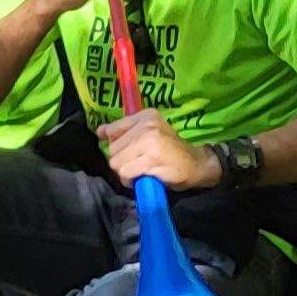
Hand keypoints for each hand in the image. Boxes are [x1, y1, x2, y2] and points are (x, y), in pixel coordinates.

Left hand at [98, 109, 215, 189]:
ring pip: (117, 163)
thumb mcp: (150, 133)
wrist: (196, 164)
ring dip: (126, 172)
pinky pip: (126, 173)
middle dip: (122, 161)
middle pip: (113, 150)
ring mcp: (150, 141)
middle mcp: (147, 125)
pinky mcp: (151, 159)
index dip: (115, 144)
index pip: (113, 130)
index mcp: (147, 116)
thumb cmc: (170, 150)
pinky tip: (144, 176)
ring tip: (141, 170)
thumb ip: (125, 131)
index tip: (127, 150)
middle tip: (139, 163)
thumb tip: (99, 132)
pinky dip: (131, 180)